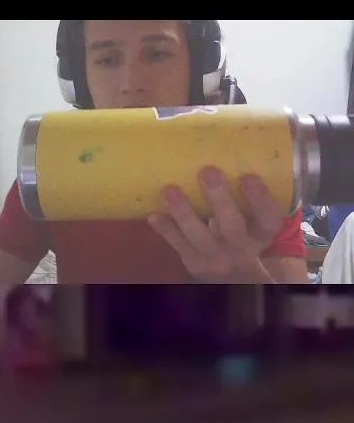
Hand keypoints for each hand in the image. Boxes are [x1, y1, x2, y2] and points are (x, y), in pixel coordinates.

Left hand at [147, 166, 284, 282]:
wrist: (231, 274)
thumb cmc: (241, 232)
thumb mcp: (252, 220)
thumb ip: (244, 197)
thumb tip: (224, 149)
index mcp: (261, 233)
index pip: (268, 218)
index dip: (260, 198)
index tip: (248, 175)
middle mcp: (242, 248)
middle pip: (232, 225)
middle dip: (219, 199)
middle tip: (207, 171)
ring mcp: (216, 257)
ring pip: (199, 236)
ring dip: (184, 212)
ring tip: (169, 189)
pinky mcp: (194, 262)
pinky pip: (178, 246)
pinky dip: (166, 230)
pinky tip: (154, 215)